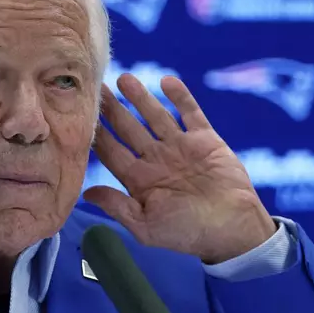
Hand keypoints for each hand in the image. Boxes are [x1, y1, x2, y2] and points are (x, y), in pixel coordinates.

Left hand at [83, 74, 276, 263]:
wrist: (233, 230)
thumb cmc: (187, 233)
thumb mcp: (146, 227)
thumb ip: (118, 207)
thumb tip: (86, 193)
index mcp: (139, 179)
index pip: (112, 152)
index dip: (97, 134)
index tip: (80, 115)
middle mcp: (156, 159)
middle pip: (128, 128)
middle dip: (112, 109)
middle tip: (97, 87)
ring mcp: (179, 147)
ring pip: (155, 116)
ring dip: (140, 97)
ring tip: (124, 78)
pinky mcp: (204, 139)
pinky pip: (190, 113)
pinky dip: (179, 97)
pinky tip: (166, 81)